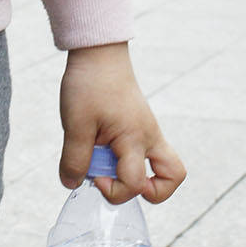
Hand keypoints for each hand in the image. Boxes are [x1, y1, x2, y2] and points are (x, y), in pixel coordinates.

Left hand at [58, 43, 184, 205]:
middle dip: (148, 192)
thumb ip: (74, 159)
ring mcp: (148, 132)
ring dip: (136, 175)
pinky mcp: (140, 127)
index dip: (113, 189)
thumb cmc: (90, 85)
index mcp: (135, 139)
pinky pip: (144, 153)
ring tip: (108, 164)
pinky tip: (102, 148)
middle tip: (115, 179)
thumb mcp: (75, 125)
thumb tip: (72, 183)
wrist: (98, 55)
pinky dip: (126, 160)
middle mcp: (149, 138)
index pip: (136, 183)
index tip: (93, 176)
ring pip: (163, 166)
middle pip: (173, 177)